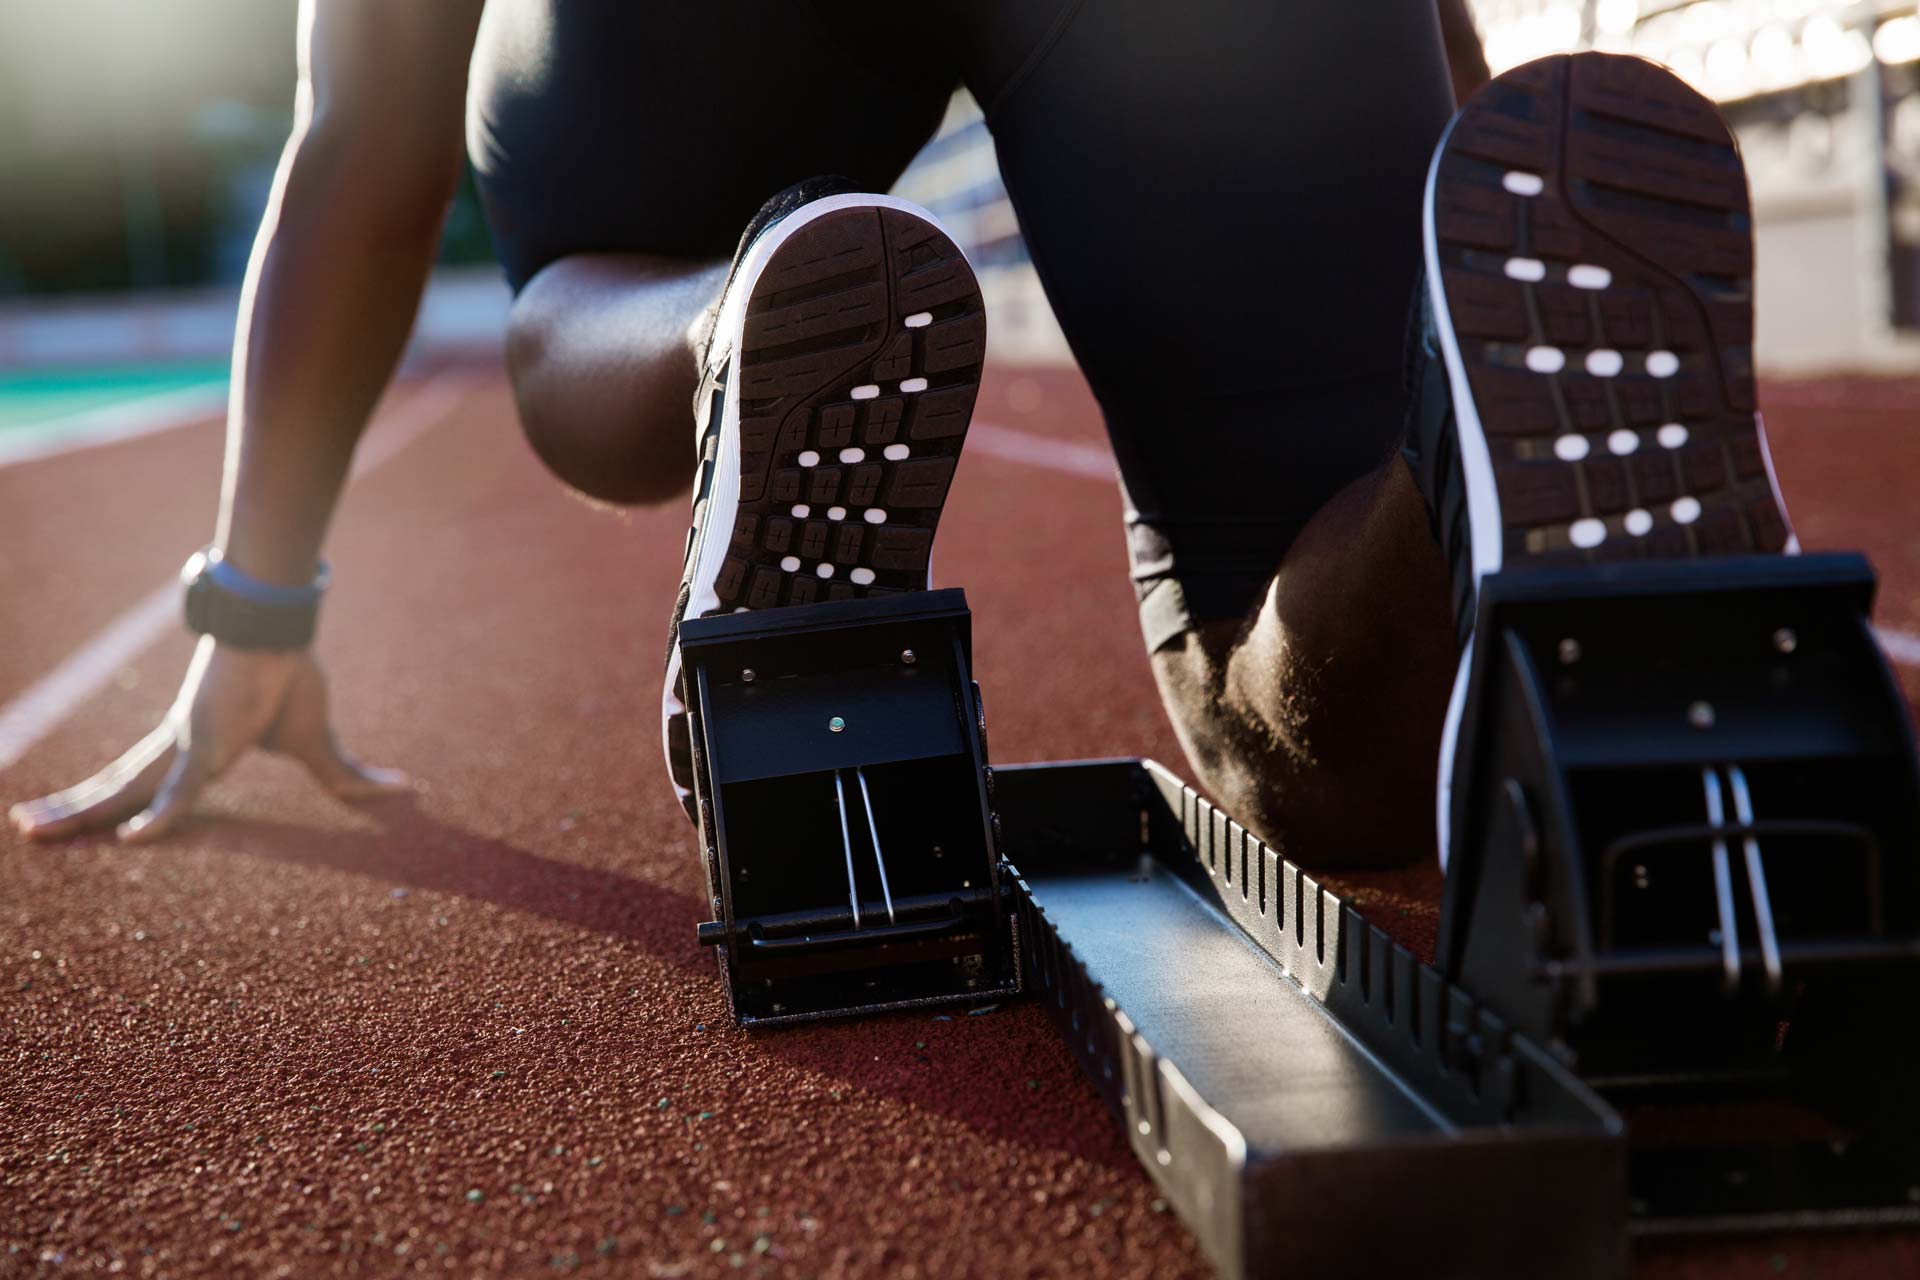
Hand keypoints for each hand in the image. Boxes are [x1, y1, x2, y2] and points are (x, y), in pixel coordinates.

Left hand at [8, 638, 408, 842]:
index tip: (78, 821)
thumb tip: (399, 789)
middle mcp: (177, 748)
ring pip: (122, 791)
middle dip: (69, 811)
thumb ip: (344, 775)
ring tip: (27, 831)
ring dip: (76, 813)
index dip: (108, 800)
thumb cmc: (292, 675)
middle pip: (113, 787)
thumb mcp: (319, 743)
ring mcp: (186, 747)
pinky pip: (182, 792)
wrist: (284, 630)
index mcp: (195, 748)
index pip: (142, 783)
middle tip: (26, 830)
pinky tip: (131, 841)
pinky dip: (161, 817)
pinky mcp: (207, 745)